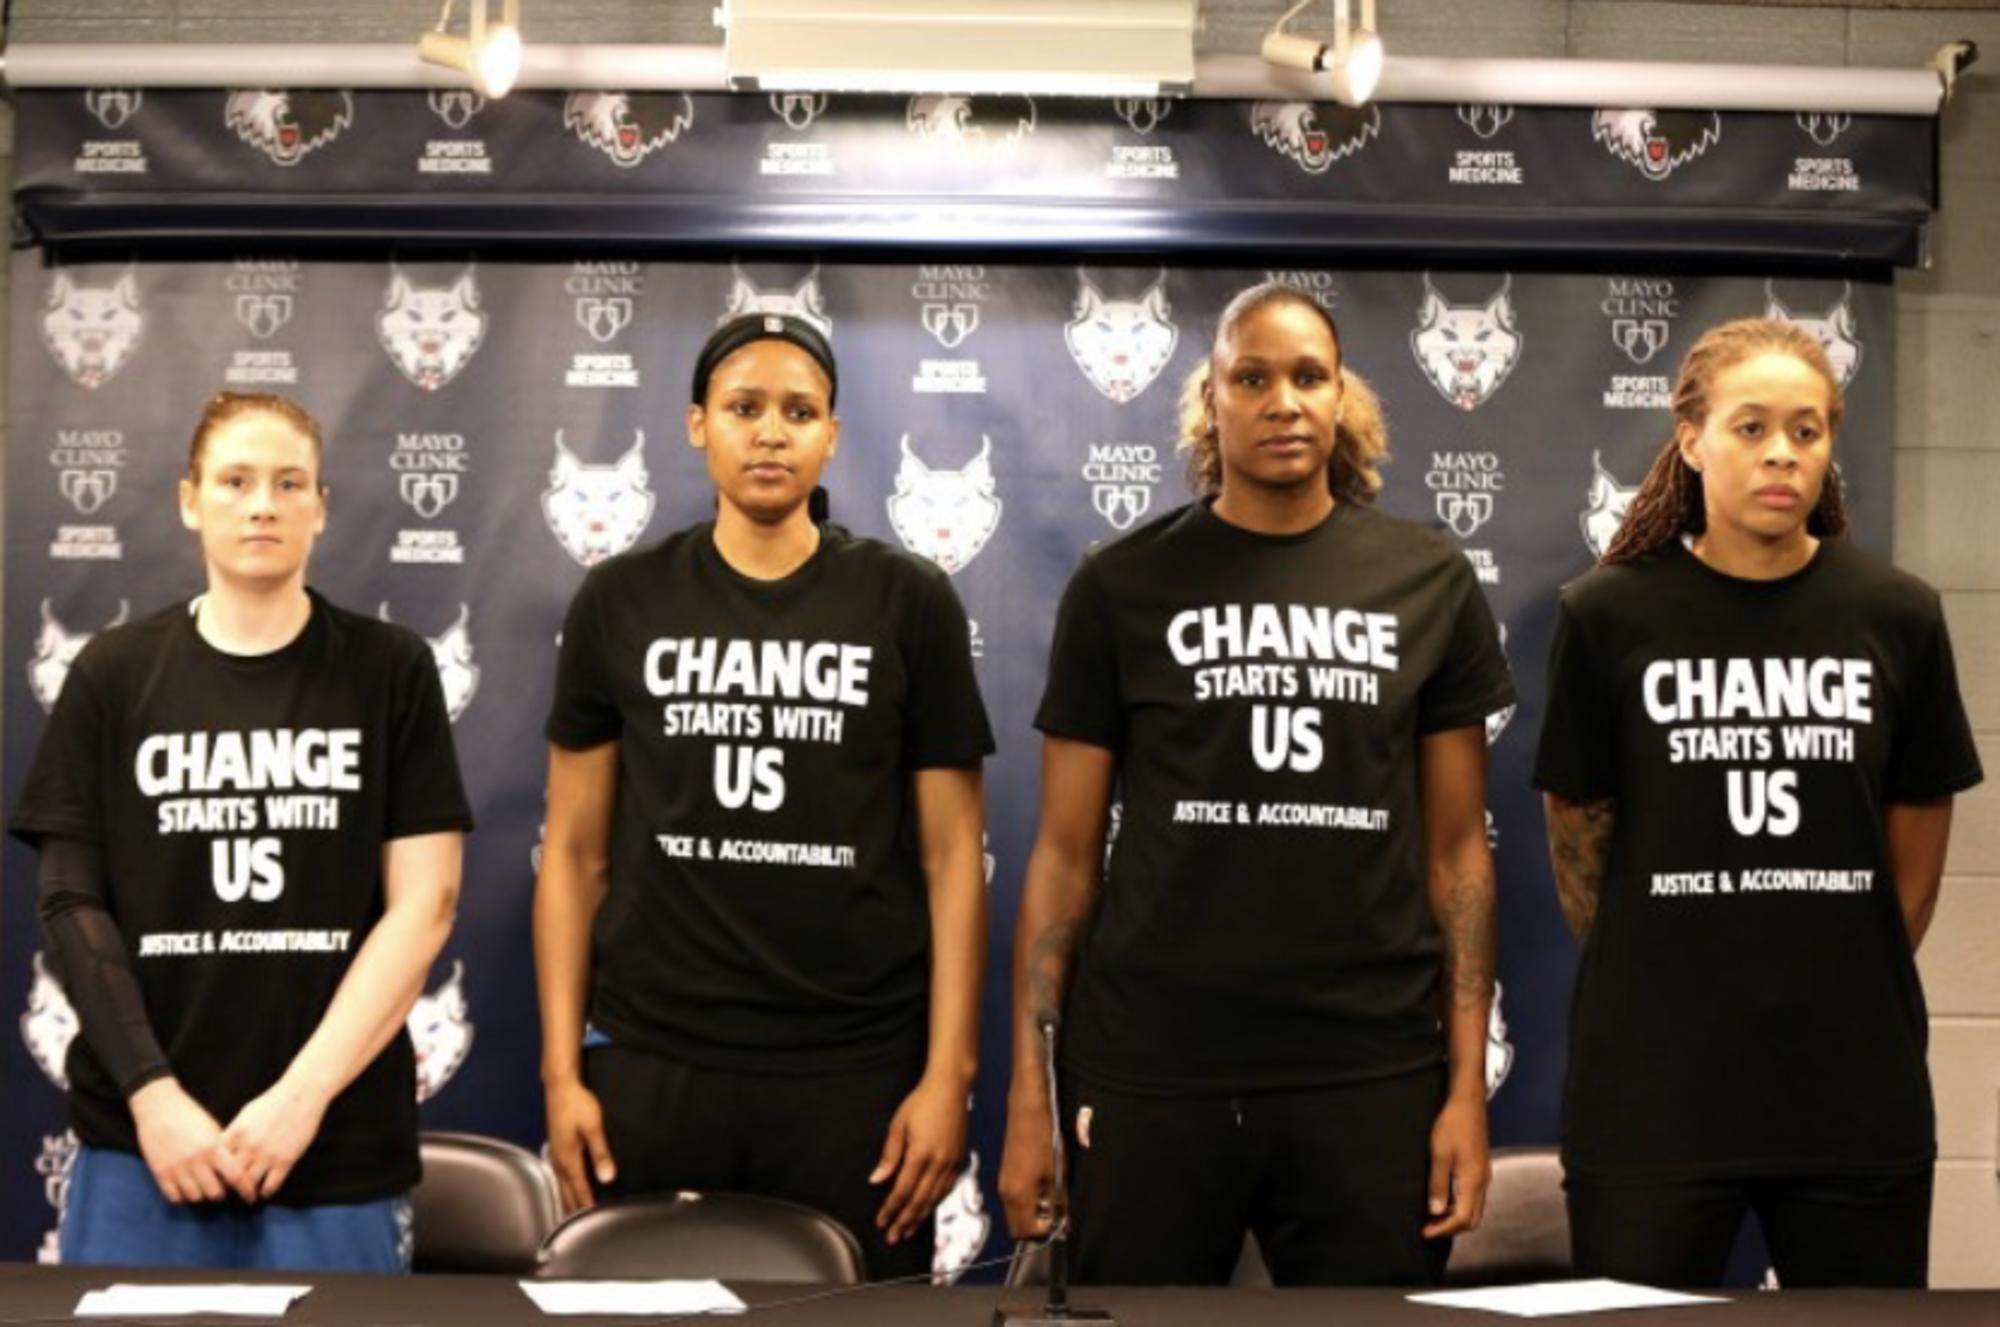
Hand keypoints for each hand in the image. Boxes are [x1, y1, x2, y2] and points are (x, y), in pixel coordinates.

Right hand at [129, 1077, 243, 1203]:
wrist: (158, 1108)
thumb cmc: (189, 1115)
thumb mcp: (212, 1129)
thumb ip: (223, 1150)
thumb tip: (235, 1170)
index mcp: (213, 1148)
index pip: (236, 1176)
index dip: (246, 1189)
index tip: (250, 1197)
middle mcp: (196, 1161)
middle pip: (215, 1193)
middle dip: (221, 1194)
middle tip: (222, 1190)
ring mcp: (177, 1169)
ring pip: (195, 1197)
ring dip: (202, 1195)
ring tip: (203, 1188)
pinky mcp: (160, 1173)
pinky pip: (175, 1197)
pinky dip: (183, 1197)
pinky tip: (187, 1189)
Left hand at [220, 1077, 328, 1201]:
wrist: (302, 1095)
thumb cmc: (274, 1100)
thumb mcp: (247, 1113)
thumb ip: (235, 1131)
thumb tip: (226, 1146)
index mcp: (237, 1133)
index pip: (218, 1161)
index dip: (217, 1171)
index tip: (219, 1178)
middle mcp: (249, 1147)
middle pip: (231, 1176)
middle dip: (230, 1186)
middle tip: (231, 1192)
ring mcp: (267, 1155)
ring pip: (250, 1184)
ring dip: (248, 1193)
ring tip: (248, 1196)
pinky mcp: (285, 1161)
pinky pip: (271, 1185)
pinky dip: (266, 1192)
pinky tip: (265, 1192)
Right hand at [545, 1076, 615, 1212]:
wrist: (560, 1085)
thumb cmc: (578, 1103)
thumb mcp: (593, 1127)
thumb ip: (601, 1153)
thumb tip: (607, 1177)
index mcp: (568, 1158)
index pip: (579, 1189)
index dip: (587, 1206)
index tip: (593, 1224)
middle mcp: (558, 1160)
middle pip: (566, 1192)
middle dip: (574, 1210)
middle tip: (582, 1230)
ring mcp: (554, 1153)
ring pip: (560, 1185)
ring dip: (567, 1200)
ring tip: (572, 1217)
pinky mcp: (555, 1146)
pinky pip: (558, 1175)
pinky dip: (563, 1187)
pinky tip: (565, 1189)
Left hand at [871, 1073, 968, 1246]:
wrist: (951, 1088)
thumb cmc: (922, 1101)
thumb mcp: (899, 1125)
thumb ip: (889, 1155)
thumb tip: (877, 1179)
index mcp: (920, 1154)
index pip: (902, 1191)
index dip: (891, 1209)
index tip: (881, 1222)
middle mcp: (938, 1163)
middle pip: (919, 1200)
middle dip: (905, 1220)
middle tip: (893, 1236)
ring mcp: (951, 1162)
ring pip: (935, 1198)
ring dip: (920, 1216)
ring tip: (909, 1229)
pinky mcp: (959, 1159)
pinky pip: (947, 1188)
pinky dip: (936, 1202)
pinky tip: (928, 1208)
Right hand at [997, 1088, 1057, 1239]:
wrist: (1027, 1111)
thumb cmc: (1045, 1140)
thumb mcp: (1057, 1174)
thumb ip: (1059, 1203)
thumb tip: (1064, 1226)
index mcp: (1018, 1196)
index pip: (1026, 1232)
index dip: (1044, 1232)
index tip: (1059, 1222)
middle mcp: (1005, 1194)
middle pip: (1016, 1228)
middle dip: (1035, 1228)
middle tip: (1054, 1215)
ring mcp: (1002, 1184)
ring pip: (1014, 1215)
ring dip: (1030, 1216)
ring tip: (1049, 1201)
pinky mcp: (1004, 1175)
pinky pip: (1012, 1201)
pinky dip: (1025, 1204)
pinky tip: (1040, 1189)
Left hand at [1423, 1091, 1490, 1238]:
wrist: (1468, 1103)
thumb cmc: (1452, 1125)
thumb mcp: (1439, 1154)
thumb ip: (1437, 1184)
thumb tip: (1435, 1211)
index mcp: (1473, 1180)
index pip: (1462, 1218)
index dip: (1444, 1229)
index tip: (1425, 1232)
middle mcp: (1483, 1182)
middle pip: (1473, 1219)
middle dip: (1451, 1228)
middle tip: (1429, 1228)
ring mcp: (1484, 1176)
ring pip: (1475, 1209)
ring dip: (1455, 1217)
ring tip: (1433, 1217)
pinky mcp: (1481, 1169)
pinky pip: (1474, 1197)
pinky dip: (1459, 1205)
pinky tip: (1444, 1200)